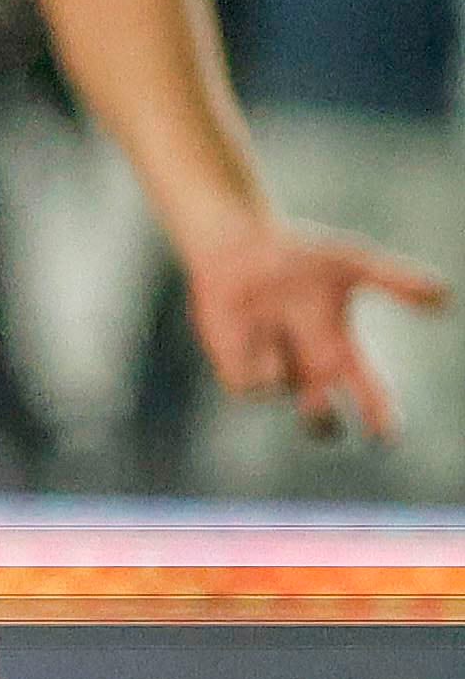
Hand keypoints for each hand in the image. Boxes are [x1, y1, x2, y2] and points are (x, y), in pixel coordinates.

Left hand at [185, 218, 447, 440]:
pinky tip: (253, 329)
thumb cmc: (298, 252)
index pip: (369, 394)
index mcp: (340, 350)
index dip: (380, 416)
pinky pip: (251, 387)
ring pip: (286, 392)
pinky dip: (257, 364)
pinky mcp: (235, 364)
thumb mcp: (353, 264)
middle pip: (322, 419)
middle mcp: (307, 366)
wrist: (240, 243)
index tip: (387, 435)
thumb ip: (397, 282)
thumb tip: (446, 296)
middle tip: (327, 410)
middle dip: (324, 422)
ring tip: (275, 322)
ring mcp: (272, 366)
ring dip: (285, 365)